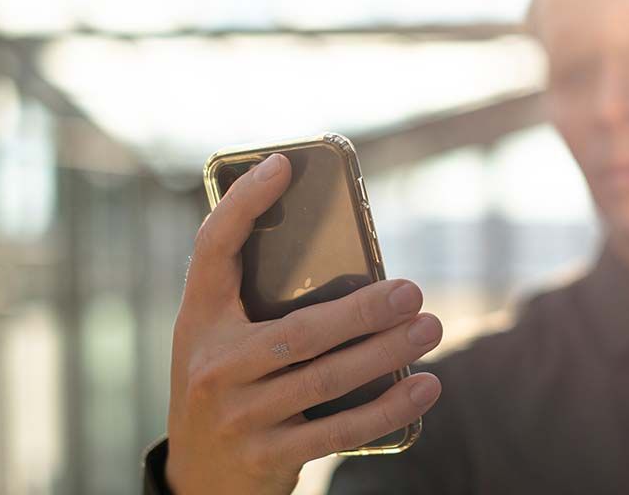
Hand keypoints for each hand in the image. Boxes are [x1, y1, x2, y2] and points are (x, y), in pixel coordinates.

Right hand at [165, 153, 442, 493]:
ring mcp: (239, 415)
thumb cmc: (228, 389)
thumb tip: (356, 269)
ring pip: (327, 378)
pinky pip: (339, 429)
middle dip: (364, 310)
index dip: (245, 204)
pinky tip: (425, 387)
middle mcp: (213, 365)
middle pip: (300, 330)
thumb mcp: (224, 343)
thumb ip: (263, 305)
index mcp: (199, 321)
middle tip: (412, 291)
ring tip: (430, 327)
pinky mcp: (268, 455)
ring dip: (388, 352)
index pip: (212, 250)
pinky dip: (388, 407)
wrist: (198, 483)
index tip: (284, 165)